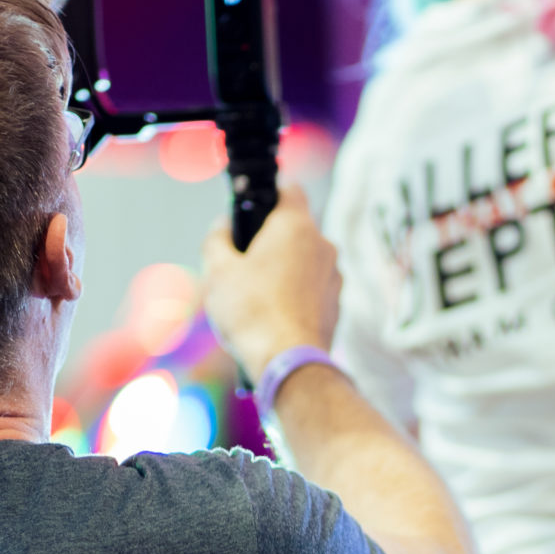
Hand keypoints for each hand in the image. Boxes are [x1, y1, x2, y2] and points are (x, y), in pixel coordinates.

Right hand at [201, 184, 339, 384]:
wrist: (288, 364)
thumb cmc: (251, 312)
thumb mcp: (217, 271)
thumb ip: (217, 238)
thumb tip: (222, 226)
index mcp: (295, 226)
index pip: (289, 189)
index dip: (268, 195)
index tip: (250, 214)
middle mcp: (323, 245)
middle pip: (294, 229)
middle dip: (270, 241)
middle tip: (242, 264)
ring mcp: (334, 276)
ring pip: (304, 260)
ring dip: (283, 270)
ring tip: (256, 296)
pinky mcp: (337, 304)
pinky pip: (312, 288)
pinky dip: (295, 294)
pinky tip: (273, 316)